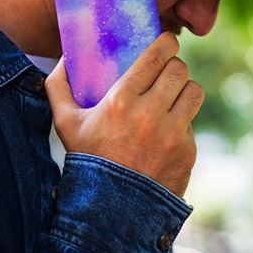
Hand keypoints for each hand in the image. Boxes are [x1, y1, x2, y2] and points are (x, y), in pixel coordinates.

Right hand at [45, 33, 202, 197]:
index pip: (157, 57)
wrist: (111, 210)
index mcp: (121, 101)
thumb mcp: (65, 123)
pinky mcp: (187, 151)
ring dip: (184, 90)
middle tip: (168, 71)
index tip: (168, 42)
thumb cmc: (87, 160)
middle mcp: (150, 114)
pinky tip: (167, 131)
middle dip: (175, 66)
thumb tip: (63, 58)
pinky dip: (182, 123)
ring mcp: (172, 134)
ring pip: (194, 91)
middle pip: (179, 70)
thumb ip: (58, 87)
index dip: (167, 43)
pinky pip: (192, 123)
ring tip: (174, 96)